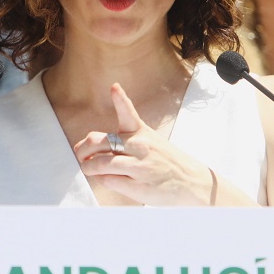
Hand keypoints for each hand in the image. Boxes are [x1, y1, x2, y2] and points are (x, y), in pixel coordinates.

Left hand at [73, 83, 214, 205]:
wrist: (194, 183)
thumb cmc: (168, 163)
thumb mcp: (153, 143)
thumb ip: (127, 142)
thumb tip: (96, 148)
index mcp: (142, 133)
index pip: (129, 113)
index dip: (120, 99)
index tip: (114, 87)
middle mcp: (140, 146)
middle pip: (100, 141)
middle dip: (82, 149)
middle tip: (79, 154)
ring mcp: (139, 166)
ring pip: (100, 163)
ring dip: (88, 167)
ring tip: (88, 169)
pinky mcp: (139, 186)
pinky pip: (108, 181)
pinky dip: (101, 180)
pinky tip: (104, 179)